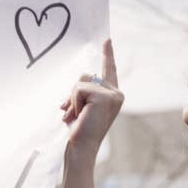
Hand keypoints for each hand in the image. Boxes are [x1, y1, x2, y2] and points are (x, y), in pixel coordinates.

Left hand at [60, 39, 122, 165]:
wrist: (82, 147)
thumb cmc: (80, 130)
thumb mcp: (82, 107)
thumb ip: (84, 92)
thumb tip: (78, 83)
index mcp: (113, 95)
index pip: (108, 70)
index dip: (107, 54)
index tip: (106, 40)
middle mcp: (116, 93)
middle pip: (86, 75)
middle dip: (73, 93)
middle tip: (71, 113)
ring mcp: (112, 94)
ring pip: (81, 82)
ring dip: (72, 99)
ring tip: (76, 116)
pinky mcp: (104, 96)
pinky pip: (79, 89)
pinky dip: (74, 102)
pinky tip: (79, 115)